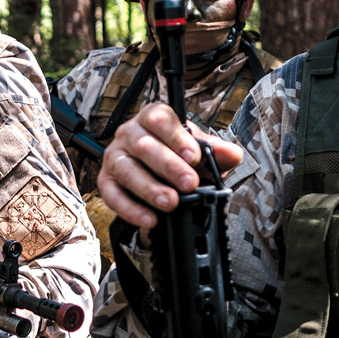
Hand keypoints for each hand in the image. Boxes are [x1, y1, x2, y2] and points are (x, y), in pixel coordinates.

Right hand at [97, 103, 242, 229]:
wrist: (158, 173)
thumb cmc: (177, 155)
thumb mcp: (199, 150)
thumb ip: (216, 151)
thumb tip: (232, 154)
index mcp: (152, 117)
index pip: (159, 120)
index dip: (177, 139)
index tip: (195, 157)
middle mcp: (129, 133)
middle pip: (144, 146)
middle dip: (168, 166)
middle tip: (190, 184)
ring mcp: (115, 156)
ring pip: (127, 169)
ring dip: (150, 188)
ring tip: (171, 203)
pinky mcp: (106, 181)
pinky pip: (112, 195)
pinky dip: (131, 209)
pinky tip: (150, 219)